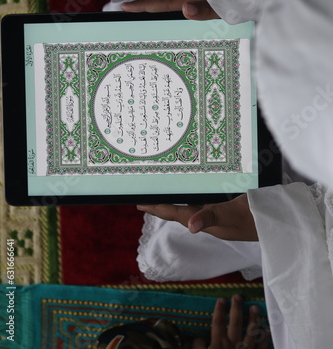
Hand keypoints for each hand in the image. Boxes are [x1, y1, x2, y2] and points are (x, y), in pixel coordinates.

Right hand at [121, 0, 218, 19]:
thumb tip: (184, 9)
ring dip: (161, 7)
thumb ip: (207, 9)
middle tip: (127, 11)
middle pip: (166, 1)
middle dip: (147, 6)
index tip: (124, 7)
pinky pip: (187, 2)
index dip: (143, 5)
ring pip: (176, 1)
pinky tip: (176, 14)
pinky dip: (176, 7)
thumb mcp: (230, 5)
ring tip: (144, 13)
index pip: (163, 2)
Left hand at [137, 194, 257, 241]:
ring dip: (176, 198)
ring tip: (164, 191)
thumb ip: (211, 218)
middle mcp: (206, 217)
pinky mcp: (225, 206)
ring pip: (190, 204)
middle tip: (146, 195)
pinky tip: (194, 188)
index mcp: (204, 221)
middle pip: (178, 210)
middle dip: (162, 203)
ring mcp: (216, 212)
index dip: (156, 208)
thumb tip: (190, 227)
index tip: (139, 203)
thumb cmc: (253, 219)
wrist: (275, 221)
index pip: (174, 214)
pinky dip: (194, 194)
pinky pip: (203, 200)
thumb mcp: (231, 216)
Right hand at [192, 296, 269, 348]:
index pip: (217, 323)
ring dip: (253, 319)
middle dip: (236, 308)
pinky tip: (266, 329)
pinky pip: (262, 347)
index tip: (221, 299)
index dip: (219, 310)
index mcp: (218, 344)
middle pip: (235, 323)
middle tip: (238, 296)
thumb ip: (198, 348)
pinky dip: (265, 338)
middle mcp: (232, 345)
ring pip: (251, 332)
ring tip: (254, 307)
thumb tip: (198, 337)